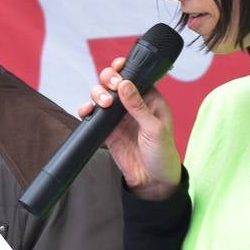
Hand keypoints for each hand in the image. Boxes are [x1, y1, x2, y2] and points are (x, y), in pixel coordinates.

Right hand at [80, 56, 180, 200]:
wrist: (152, 181)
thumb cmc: (162, 154)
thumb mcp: (155, 129)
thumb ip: (138, 106)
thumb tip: (124, 84)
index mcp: (150, 99)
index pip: (135, 76)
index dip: (125, 69)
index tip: (118, 68)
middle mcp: (133, 104)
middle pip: (114, 82)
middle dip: (108, 79)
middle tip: (109, 86)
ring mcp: (118, 116)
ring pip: (102, 96)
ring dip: (98, 94)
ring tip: (103, 104)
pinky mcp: (107, 129)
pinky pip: (93, 115)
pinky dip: (87, 110)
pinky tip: (87, 111)